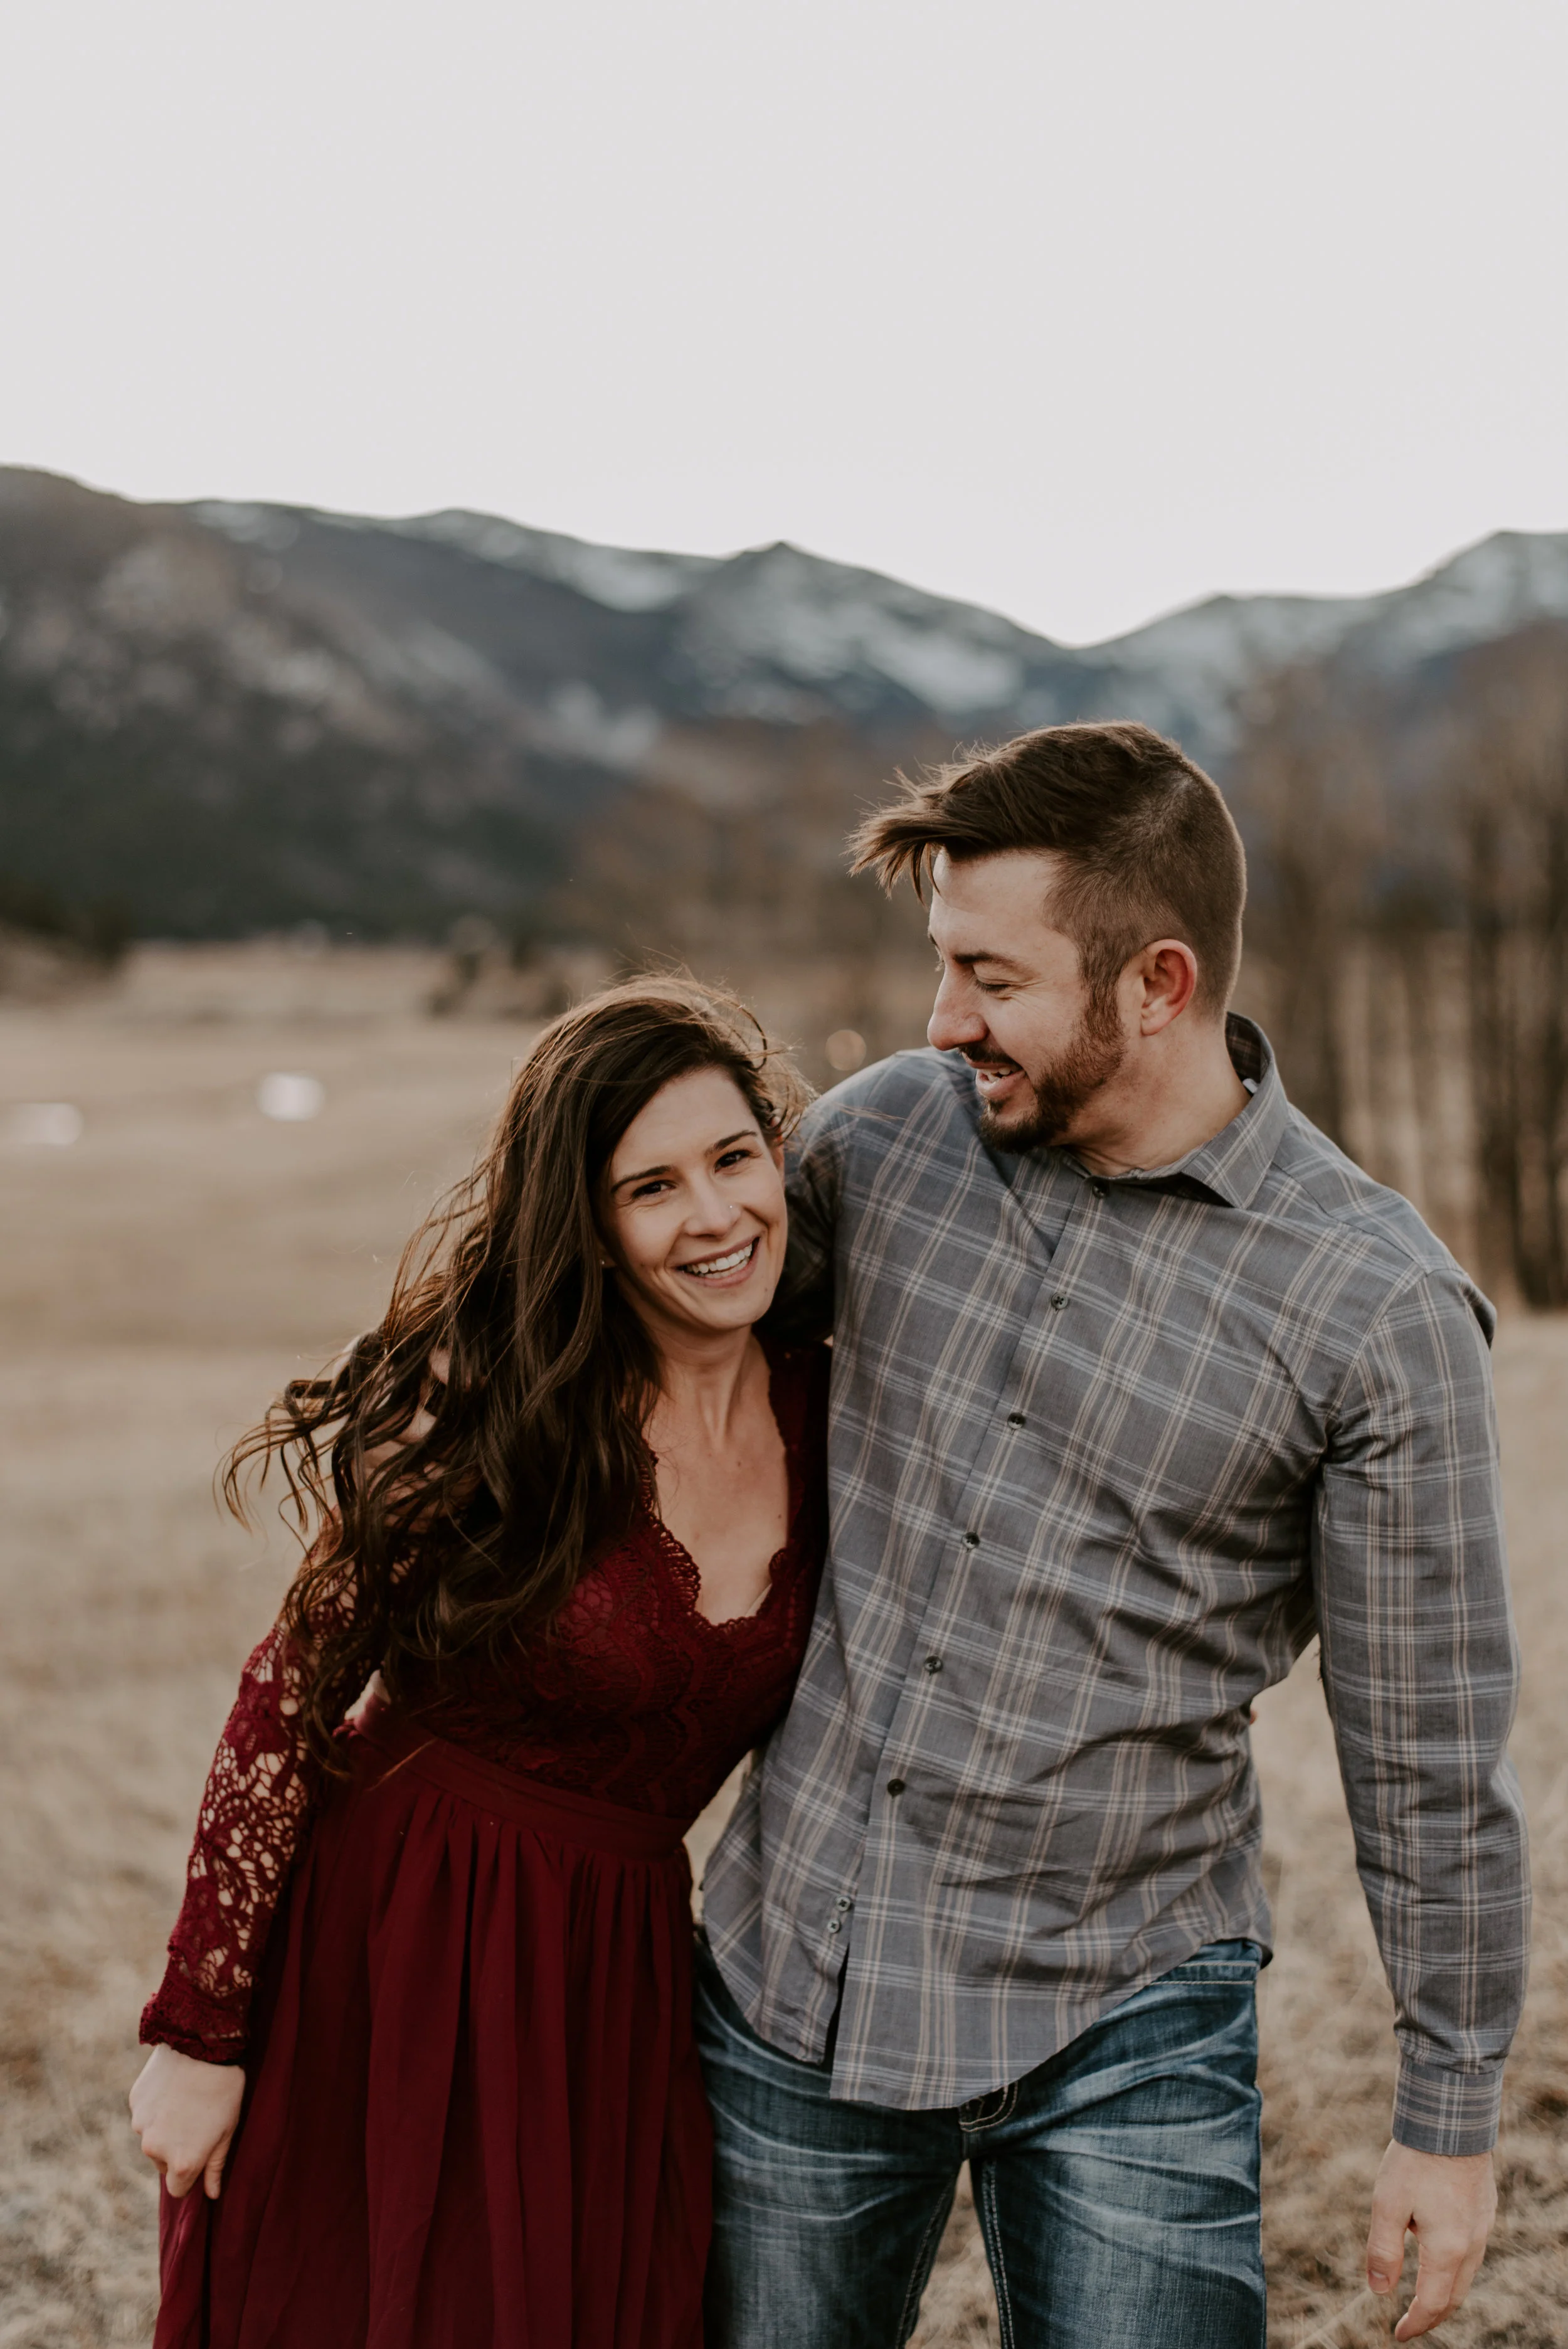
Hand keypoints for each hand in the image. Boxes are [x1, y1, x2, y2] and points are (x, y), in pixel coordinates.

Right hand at [128, 2043, 245, 2199]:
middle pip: (163, 2164)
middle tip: (197, 2122)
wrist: (202, 2044)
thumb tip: (212, 2194)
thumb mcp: (228, 2130)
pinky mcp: (134, 2102)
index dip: (190, 2176)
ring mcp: (140, 2125)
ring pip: (151, 2138)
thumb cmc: (224, 2090)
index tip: (201, 2156)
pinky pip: (145, 2115)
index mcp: (181, 2163)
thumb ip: (216, 2166)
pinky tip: (174, 2088)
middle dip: (176, 2151)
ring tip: (187, 2101)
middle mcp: (155, 2150)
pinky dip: (156, 2108)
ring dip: (164, 2128)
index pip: (178, 2190)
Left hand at [1365, 2140, 1496, 2338]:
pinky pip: (1473, 2250)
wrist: (1452, 2121)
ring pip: (1466, 2273)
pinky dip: (1455, 2265)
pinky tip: (1441, 2253)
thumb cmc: (1416, 2161)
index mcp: (1447, 2249)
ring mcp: (1482, 2226)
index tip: (1398, 2335)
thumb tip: (1379, 2291)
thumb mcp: (1388, 2204)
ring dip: (1445, 2290)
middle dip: (1432, 2314)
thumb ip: (1384, 2250)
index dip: (1415, 2323)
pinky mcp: (1485, 2208)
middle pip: (1454, 2295)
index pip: (1433, 2303)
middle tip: (1412, 2323)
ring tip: (1424, 2295)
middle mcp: (1471, 2244)